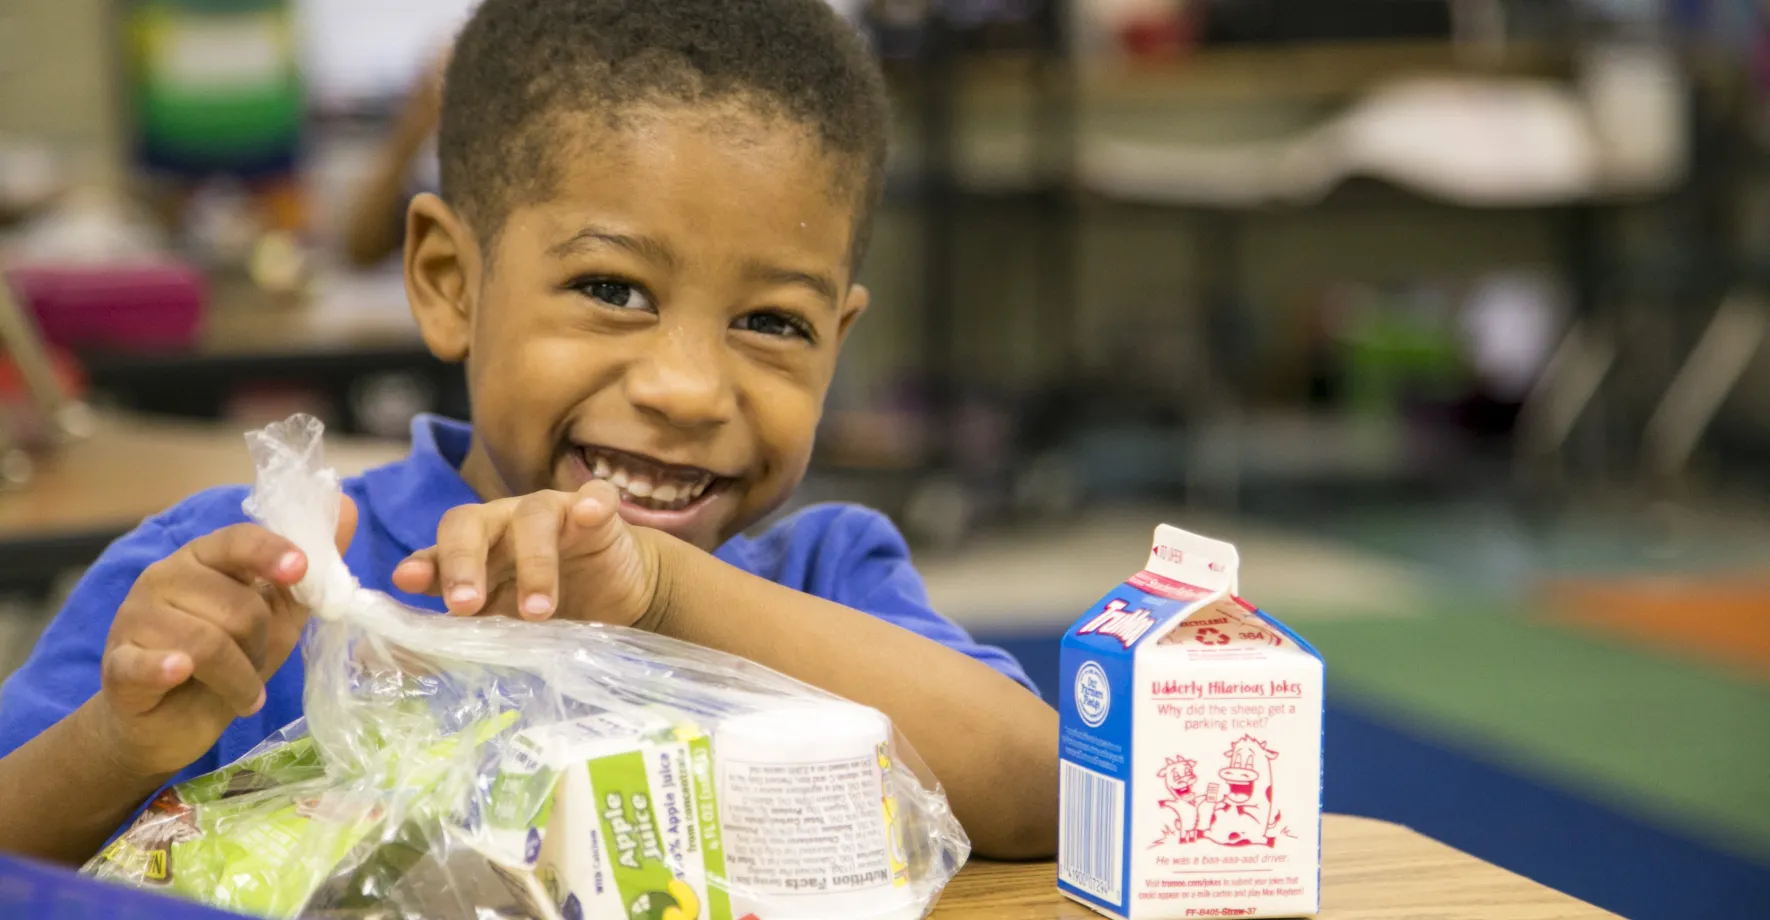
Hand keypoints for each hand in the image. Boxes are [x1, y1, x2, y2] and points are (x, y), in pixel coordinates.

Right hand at [93, 498, 357, 777]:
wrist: (167, 723)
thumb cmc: (226, 662)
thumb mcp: (278, 618)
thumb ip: (311, 572)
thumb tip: (347, 506)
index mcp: (204, 559)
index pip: (237, 540)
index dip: (272, 552)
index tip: (299, 570)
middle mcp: (164, 578)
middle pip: (238, 604)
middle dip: (261, 644)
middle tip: (255, 664)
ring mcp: (134, 619)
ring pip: (208, 642)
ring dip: (239, 679)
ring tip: (239, 691)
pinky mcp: (117, 665)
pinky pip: (146, 663)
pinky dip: (166, 668)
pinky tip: (180, 673)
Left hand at [391, 481, 661, 628]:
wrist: (614, 596)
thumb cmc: (548, 608)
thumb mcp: (504, 622)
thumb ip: (466, 632)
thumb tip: (412, 666)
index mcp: (476, 550)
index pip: (440, 549)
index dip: (425, 564)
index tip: (408, 582)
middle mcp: (505, 523)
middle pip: (471, 523)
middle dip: (463, 561)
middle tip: (464, 605)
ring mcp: (553, 512)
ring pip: (533, 518)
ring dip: (533, 563)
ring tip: (537, 612)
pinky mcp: (597, 512)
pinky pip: (596, 497)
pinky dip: (592, 503)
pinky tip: (589, 515)